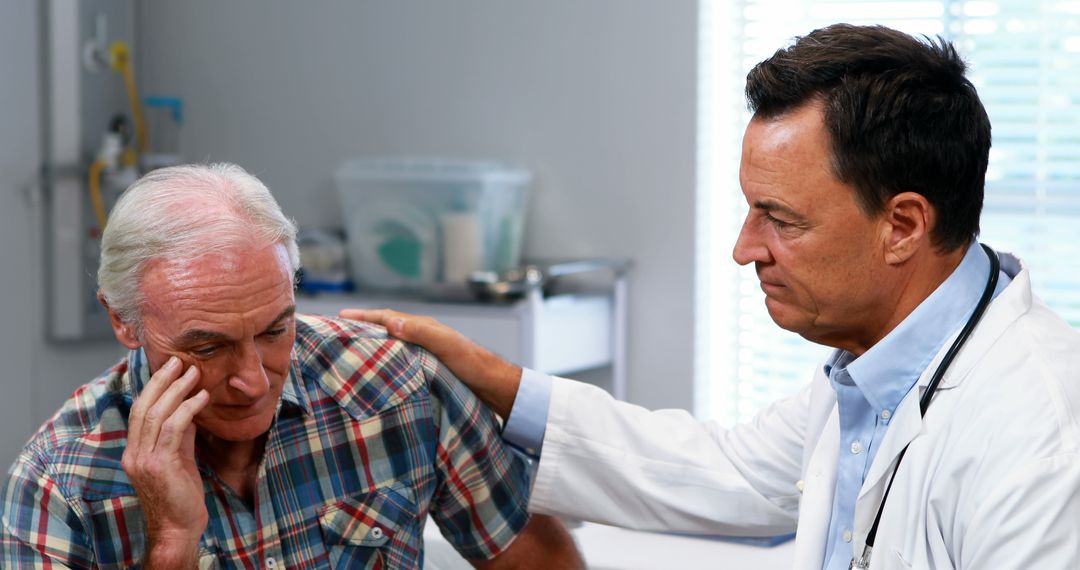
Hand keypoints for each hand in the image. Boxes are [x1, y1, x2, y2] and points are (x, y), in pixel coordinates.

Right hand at [122, 356, 209, 567]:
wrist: (178, 529)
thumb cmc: (181, 495)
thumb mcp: (179, 458)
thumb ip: (180, 434)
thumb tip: (189, 406)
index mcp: (134, 451)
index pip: (139, 410)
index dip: (153, 387)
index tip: (169, 367)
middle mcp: (134, 453)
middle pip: (144, 407)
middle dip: (161, 381)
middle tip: (178, 360)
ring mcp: (144, 460)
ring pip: (157, 414)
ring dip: (177, 390)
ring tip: (194, 372)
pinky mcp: (161, 466)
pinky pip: (173, 429)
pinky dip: (187, 409)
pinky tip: (202, 397)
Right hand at [339, 309, 521, 417]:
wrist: (495, 387)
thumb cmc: (474, 365)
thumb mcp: (447, 346)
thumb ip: (421, 332)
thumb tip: (390, 323)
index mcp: (424, 328)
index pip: (387, 317)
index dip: (363, 316)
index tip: (339, 317)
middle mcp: (423, 338)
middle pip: (386, 329)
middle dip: (362, 329)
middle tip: (336, 333)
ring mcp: (425, 355)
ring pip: (391, 346)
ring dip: (371, 346)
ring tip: (350, 352)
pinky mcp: (429, 371)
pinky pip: (399, 362)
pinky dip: (384, 363)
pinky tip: (377, 374)